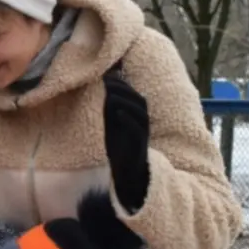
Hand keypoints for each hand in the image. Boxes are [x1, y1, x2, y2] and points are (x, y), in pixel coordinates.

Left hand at [102, 72, 150, 213]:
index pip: (132, 96)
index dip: (122, 84)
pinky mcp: (140, 146)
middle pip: (137, 100)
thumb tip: (106, 85)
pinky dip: (127, 119)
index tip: (107, 73)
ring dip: (125, 100)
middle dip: (124, 88)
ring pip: (139, 112)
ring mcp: (142, 134)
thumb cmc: (119, 149)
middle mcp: (142, 123)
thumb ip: (110, 107)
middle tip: (107, 78)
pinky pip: (138, 130)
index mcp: (135, 117)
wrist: (127, 175)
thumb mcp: (112, 126)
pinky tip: (116, 111)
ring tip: (111, 92)